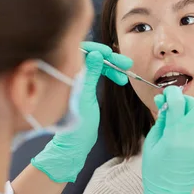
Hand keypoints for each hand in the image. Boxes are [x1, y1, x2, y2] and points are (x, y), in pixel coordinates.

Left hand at [30, 42, 131, 182]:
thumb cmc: (78, 123)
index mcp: (67, 74)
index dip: (97, 49)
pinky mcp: (84, 88)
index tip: (111, 53)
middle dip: (110, 59)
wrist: (75, 143)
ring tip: (126, 75)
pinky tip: (120, 80)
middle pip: (91, 57)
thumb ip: (90, 74)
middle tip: (127, 64)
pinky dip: (109, 75)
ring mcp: (78, 81)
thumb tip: (96, 53)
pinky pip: (97, 75)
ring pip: (96, 65)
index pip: (80, 51)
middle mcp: (71, 74)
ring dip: (112, 68)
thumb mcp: (86, 97)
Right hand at [141, 86, 193, 193]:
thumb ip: (161, 120)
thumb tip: (164, 101)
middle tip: (173, 103)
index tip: (166, 92)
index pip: (178, 103)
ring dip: (193, 109)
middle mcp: (192, 138)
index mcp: (174, 137)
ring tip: (182, 114)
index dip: (171, 93)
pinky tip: (191, 123)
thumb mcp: (152, 142)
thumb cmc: (155, 170)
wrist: (169, 193)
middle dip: (184, 100)